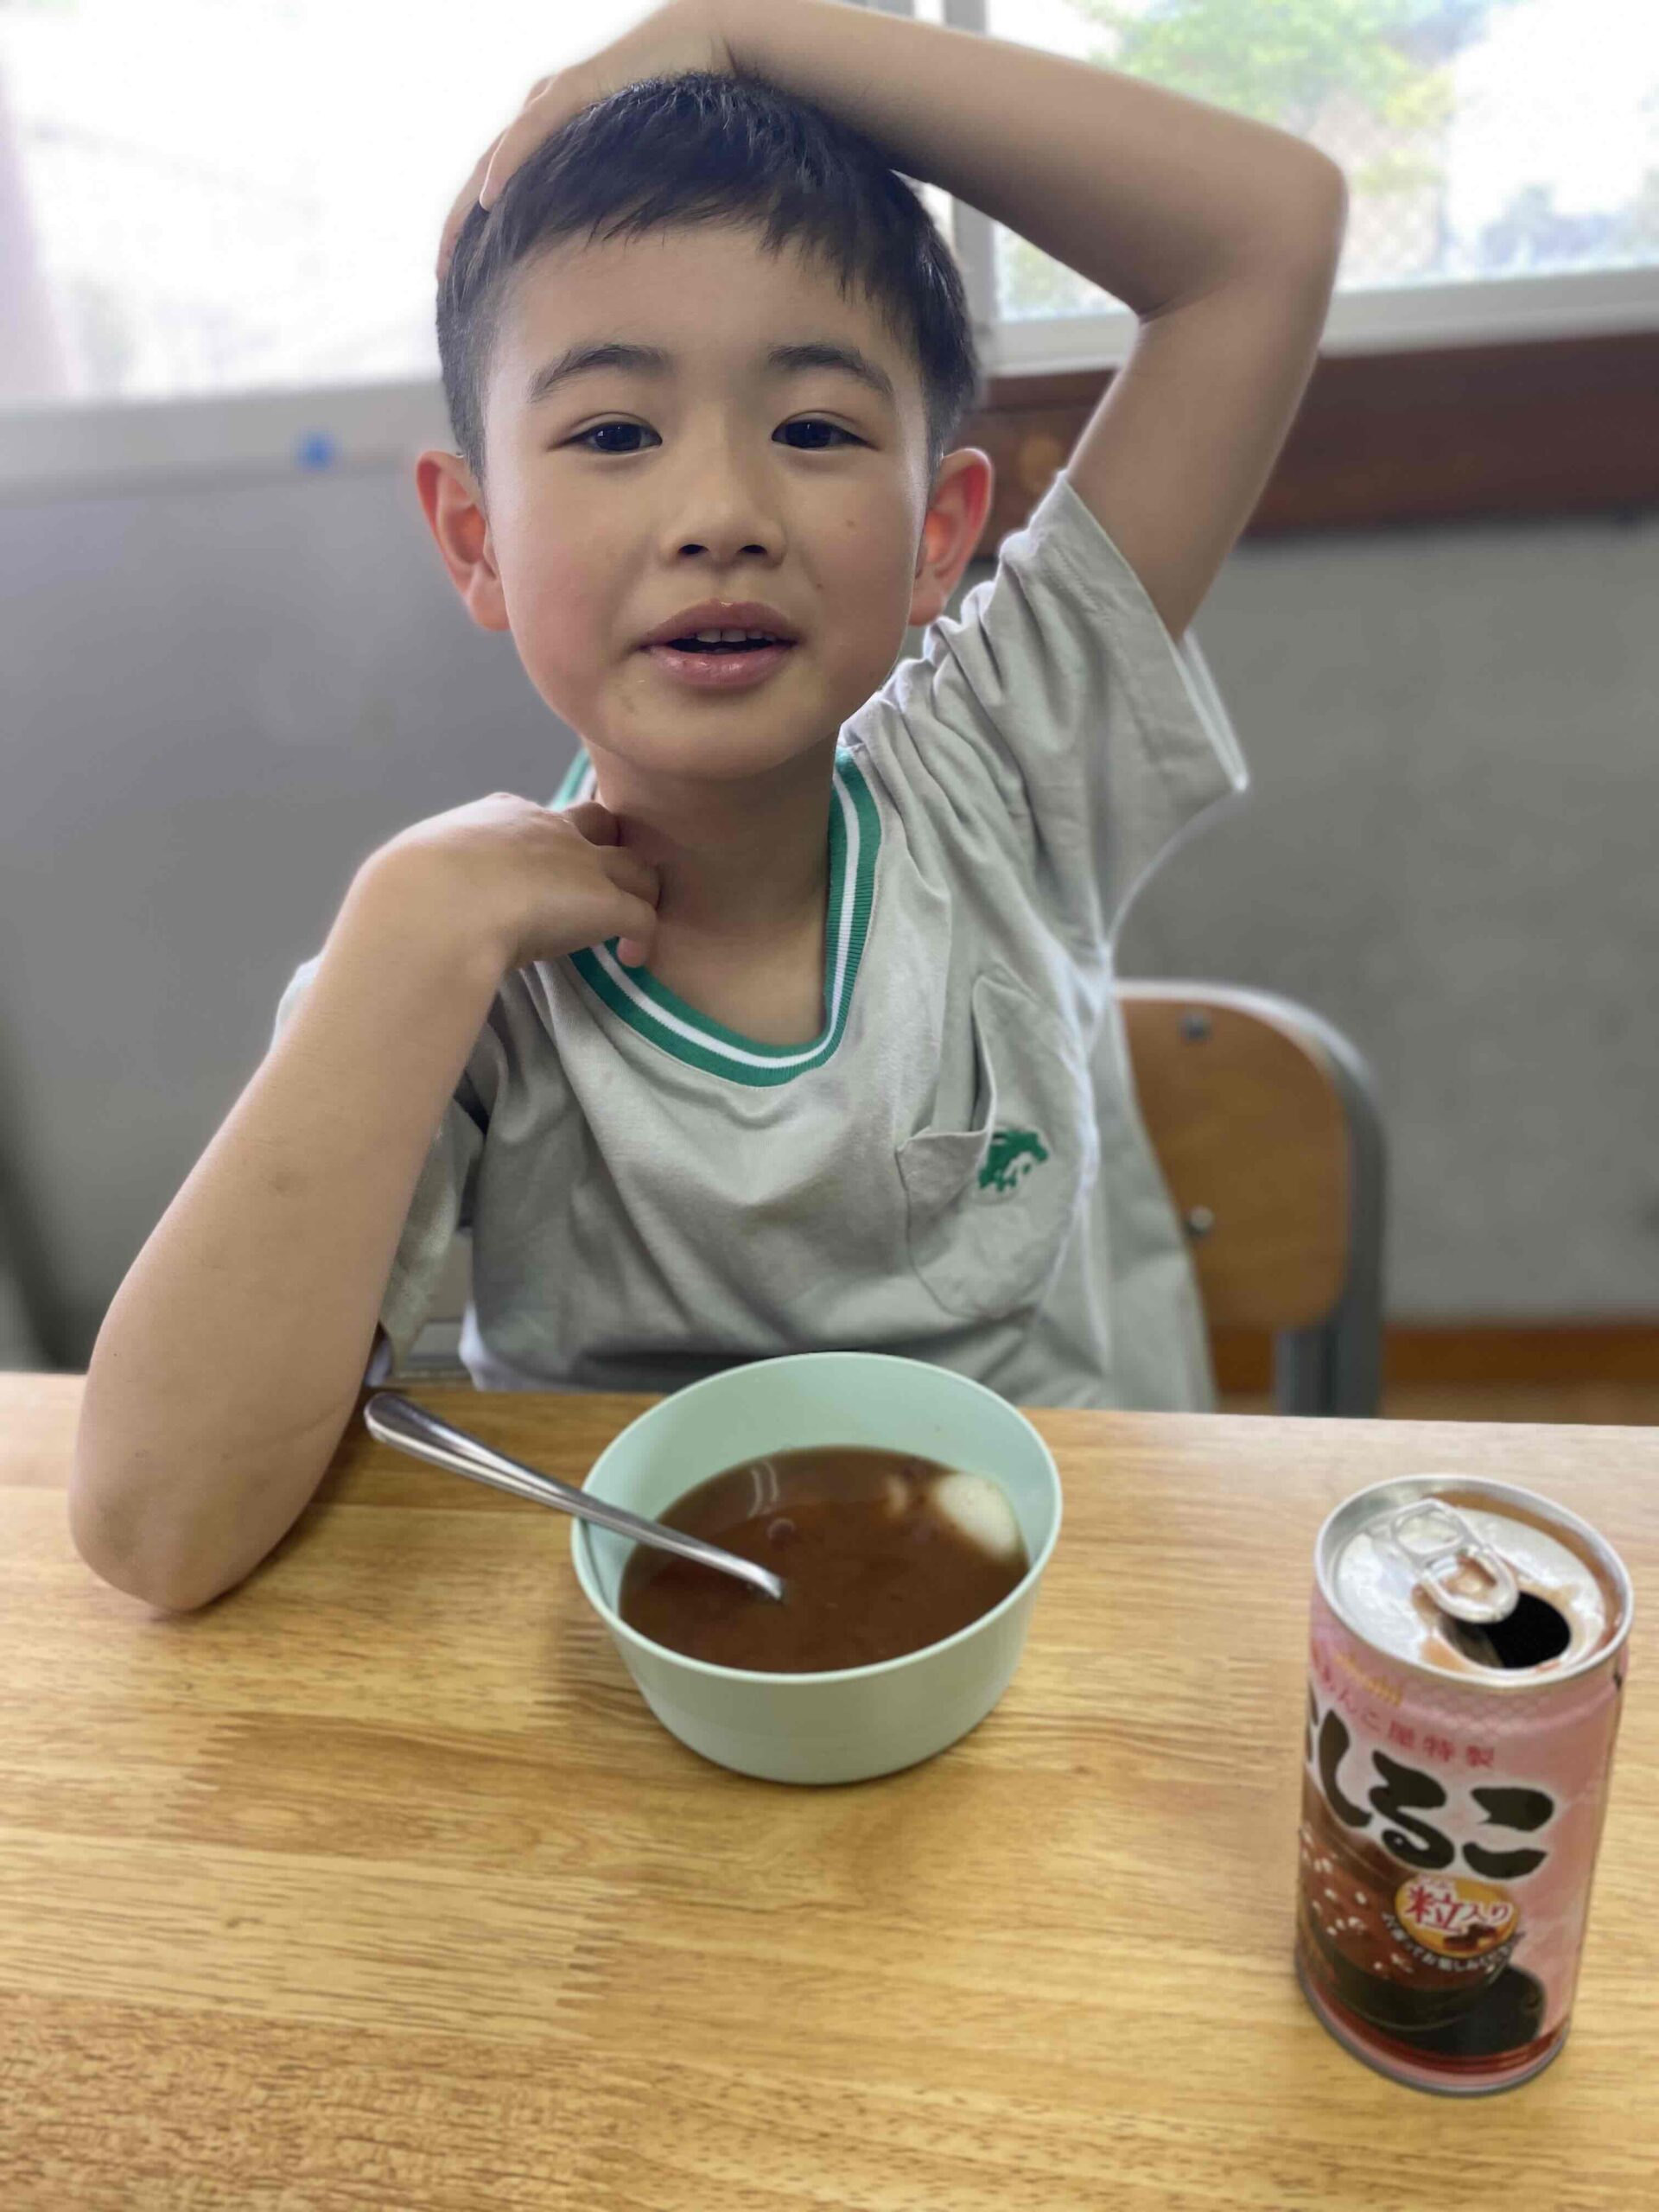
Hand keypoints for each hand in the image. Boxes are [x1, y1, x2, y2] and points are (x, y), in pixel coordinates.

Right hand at [369, 792, 661, 973]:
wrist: (434, 906)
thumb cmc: (413, 889)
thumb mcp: (423, 866)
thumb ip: (442, 874)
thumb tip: (428, 898)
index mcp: (502, 816)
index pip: (538, 819)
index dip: (550, 846)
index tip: (540, 879)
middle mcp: (551, 830)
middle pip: (600, 824)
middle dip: (607, 849)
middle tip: (601, 887)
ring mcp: (584, 864)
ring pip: (637, 867)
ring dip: (637, 894)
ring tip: (625, 928)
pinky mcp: (606, 903)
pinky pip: (644, 917)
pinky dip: (643, 939)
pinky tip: (629, 959)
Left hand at [435, 0, 746, 284]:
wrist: (707, 47)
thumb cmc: (679, 109)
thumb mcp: (634, 166)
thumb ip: (611, 199)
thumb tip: (611, 258)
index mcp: (551, 135)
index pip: (502, 187)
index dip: (476, 230)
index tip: (460, 276)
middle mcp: (541, 115)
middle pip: (485, 177)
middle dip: (458, 228)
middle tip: (439, 275)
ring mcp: (553, 100)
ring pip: (495, 160)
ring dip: (467, 207)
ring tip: (450, 251)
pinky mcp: (574, 91)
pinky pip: (532, 133)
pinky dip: (507, 165)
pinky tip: (489, 198)